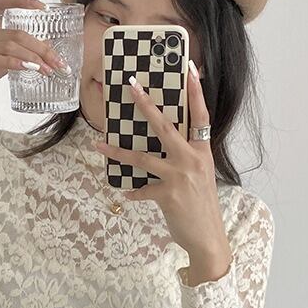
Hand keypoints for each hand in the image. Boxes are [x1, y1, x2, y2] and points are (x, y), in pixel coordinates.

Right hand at [0, 0, 68, 111]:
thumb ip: (16, 53)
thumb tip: (44, 50)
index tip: (40, 6)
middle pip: (17, 32)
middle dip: (42, 48)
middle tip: (58, 62)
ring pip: (11, 45)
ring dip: (34, 58)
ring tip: (48, 70)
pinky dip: (16, 63)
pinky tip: (29, 69)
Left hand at [94, 61, 231, 265]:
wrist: (209, 238)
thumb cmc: (202, 205)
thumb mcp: (200, 175)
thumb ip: (186, 158)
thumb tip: (165, 145)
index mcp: (202, 151)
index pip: (200, 115)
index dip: (196, 91)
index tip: (190, 68)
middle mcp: (192, 159)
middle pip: (165, 125)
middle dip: (146, 104)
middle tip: (132, 85)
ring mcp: (180, 176)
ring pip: (142, 156)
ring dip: (117, 150)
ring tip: (98, 143)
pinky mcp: (167, 194)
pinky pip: (141, 189)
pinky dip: (133, 192)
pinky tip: (127, 194)